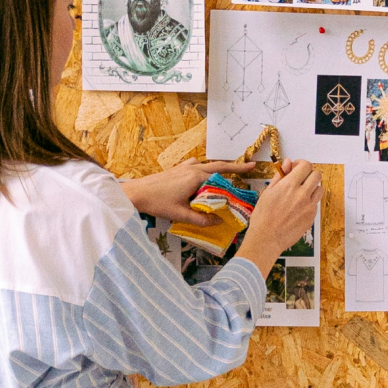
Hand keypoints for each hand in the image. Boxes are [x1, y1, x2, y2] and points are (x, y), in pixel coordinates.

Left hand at [121, 158, 256, 225]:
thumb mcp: (181, 215)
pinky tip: (203, 174)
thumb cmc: (157, 203)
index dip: (238, 173)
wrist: (136, 193)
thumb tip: (218, 222)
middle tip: (249, 166)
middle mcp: (192, 169)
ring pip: (207, 165)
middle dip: (234, 166)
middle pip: (218, 165)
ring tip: (230, 172)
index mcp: (195, 177)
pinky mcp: (176, 169)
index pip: (222, 174)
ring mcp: (183, 167)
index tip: (252, 168)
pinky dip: (205, 169)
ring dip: (219, 168)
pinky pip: (196, 166)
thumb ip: (201, 219)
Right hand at [238, 160, 322, 276]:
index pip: (306, 165)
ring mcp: (309, 206)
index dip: (301, 164)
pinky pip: (316, 203)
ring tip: (301, 192)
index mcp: (289, 185)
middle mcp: (302, 194)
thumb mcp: (268, 192)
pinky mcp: (311, 216)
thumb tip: (288, 162)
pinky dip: (310, 201)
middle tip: (300, 179)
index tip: (296, 168)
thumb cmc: (263, 216)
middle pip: (317, 174)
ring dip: (312, 187)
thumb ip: (280, 176)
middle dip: (309, 174)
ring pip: (320, 189)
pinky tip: (299, 206)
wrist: (266, 239)